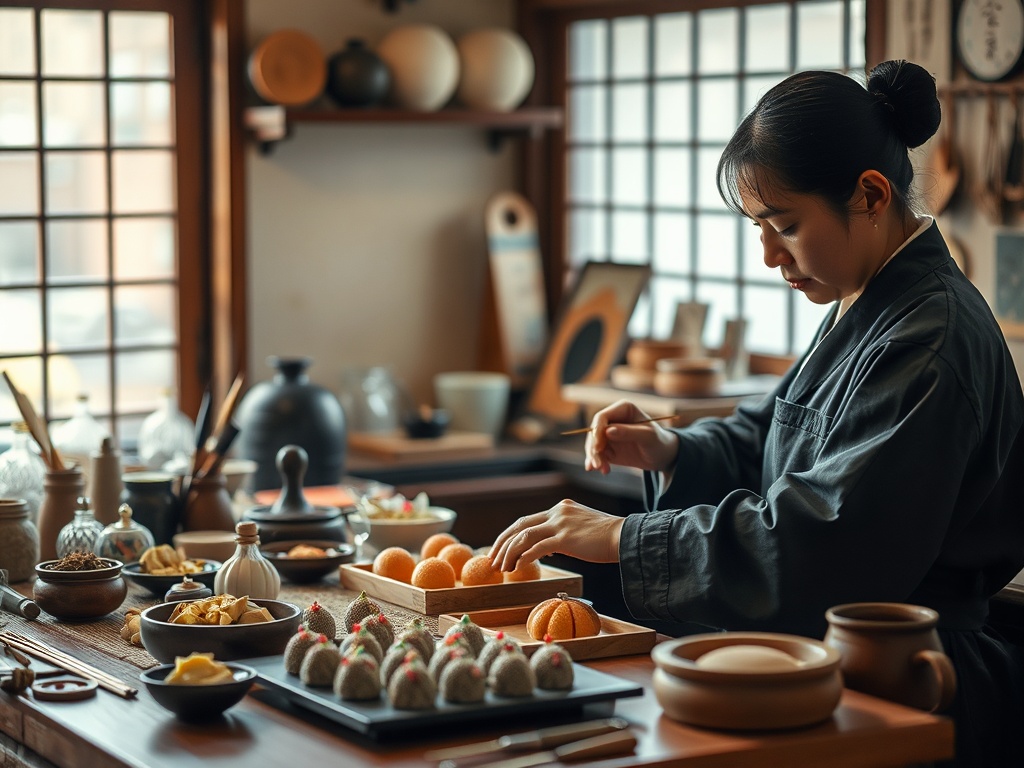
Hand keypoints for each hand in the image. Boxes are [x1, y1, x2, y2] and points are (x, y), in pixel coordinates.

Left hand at [489, 499, 623, 570]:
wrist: (626, 537)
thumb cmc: (608, 538)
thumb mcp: (582, 529)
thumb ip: (564, 533)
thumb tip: (549, 548)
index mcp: (560, 508)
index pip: (528, 520)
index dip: (511, 535)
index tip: (501, 549)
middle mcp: (557, 512)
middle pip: (520, 525)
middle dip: (503, 543)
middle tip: (492, 559)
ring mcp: (561, 524)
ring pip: (524, 537)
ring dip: (509, 553)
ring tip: (502, 568)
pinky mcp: (565, 538)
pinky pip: (537, 548)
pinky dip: (523, 558)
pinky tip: (517, 568)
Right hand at [584, 399, 679, 474]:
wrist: (663, 456)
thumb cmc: (659, 442)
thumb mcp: (648, 437)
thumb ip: (629, 432)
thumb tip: (608, 431)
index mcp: (623, 408)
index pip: (602, 417)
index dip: (596, 432)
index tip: (598, 448)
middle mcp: (613, 419)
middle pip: (594, 432)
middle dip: (594, 449)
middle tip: (598, 465)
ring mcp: (608, 433)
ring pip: (592, 444)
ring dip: (594, 458)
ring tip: (603, 470)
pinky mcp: (607, 446)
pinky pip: (596, 454)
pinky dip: (596, 462)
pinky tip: (602, 470)